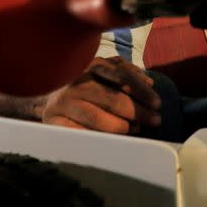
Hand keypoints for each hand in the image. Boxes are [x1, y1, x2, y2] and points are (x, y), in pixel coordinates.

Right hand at [40, 56, 161, 133]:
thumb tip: (149, 83)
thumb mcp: (106, 70)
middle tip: (155, 121)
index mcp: (92, 65)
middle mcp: (77, 81)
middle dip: (138, 112)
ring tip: (136, 129)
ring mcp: (63, 101)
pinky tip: (114, 141)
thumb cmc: (87, 82)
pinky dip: (100, 138)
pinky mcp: (53, 120)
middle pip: (112, 99)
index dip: (142, 91)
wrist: (48, 93)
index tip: (157, 104)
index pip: (122, 77)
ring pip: (97, 118)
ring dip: (122, 127)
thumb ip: (127, 73)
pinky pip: (80, 133)